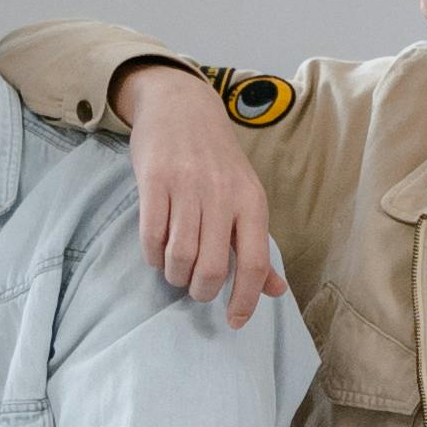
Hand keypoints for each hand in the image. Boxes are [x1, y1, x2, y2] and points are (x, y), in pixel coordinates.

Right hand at [117, 62, 285, 325]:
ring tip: (175, 270)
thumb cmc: (217, 160)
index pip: (254, 263)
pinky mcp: (155, 180)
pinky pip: (151, 235)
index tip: (234, 321)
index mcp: (252, 202)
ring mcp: (188, 186)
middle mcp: (223, 195)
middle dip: (201, 291)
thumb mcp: (246, 196)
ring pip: (180, 255)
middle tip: (195, 288)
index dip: (245, 299)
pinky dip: (152, 255)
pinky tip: (156, 252)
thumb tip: (275, 290)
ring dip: (175, 275)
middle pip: (212, 267)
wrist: (182, 105)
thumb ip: (257, 244)